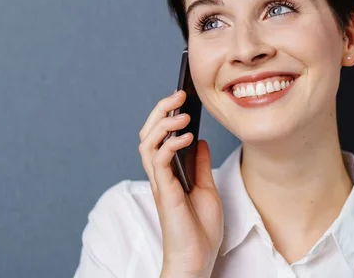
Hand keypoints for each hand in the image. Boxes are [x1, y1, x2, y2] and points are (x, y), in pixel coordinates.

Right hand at [138, 90, 223, 277]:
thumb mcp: (206, 189)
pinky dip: (170, 143)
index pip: (159, 136)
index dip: (166, 114)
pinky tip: (186, 136)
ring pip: (147, 142)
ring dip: (163, 123)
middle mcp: (159, 174)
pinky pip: (159, 160)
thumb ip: (199, 165)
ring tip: (182, 112)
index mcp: (168, 172)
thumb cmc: (199, 230)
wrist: (197, 258)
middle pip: (148, 133)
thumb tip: (199, 141)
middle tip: (178, 94)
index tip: (182, 98)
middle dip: (160, 110)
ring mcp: (159, 182)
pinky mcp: (164, 191)